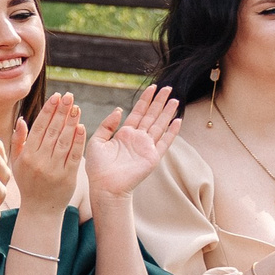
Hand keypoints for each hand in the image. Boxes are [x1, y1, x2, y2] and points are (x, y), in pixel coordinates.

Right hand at [9, 92, 85, 209]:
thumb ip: (19, 141)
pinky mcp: (68, 177)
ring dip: (71, 122)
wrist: (40, 209)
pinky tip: (82, 127)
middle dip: (61, 111)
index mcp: (27, 156)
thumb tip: (23, 119)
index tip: (56, 97)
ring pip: (64, 141)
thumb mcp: (16, 163)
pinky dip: (78, 141)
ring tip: (76, 107)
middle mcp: (39, 161)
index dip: (48, 111)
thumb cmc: (28, 183)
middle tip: (69, 96)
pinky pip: (74, 155)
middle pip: (53, 131)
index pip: (39, 128)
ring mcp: (54, 169)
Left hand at [85, 85, 178, 199]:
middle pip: (151, 116)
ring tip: (175, 99)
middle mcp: (137, 138)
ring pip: (160, 125)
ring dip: (167, 113)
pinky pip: (164, 142)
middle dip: (159, 102)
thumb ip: (107, 124)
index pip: (138, 112)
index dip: (145, 100)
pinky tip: (178, 121)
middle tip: (168, 87)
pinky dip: (172, 132)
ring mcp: (146, 147)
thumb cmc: (97, 167)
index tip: (152, 87)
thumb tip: (120, 109)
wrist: (104, 186)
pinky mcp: (152, 157)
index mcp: (124, 133)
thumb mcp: (97, 140)